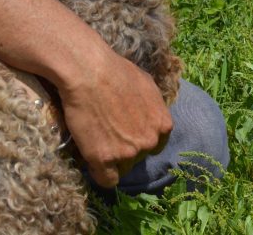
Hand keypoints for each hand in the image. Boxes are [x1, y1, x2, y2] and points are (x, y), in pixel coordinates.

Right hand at [59, 46, 172, 187]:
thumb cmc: (116, 72)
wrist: (89, 72)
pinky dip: (99, 173)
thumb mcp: (148, 86)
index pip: (156, 146)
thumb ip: (153, 107)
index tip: (128, 135)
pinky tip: (93, 161)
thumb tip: (149, 116)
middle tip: (109, 134)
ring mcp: (128, 153)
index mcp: (163, 125)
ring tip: (97, 141)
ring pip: (123, 168)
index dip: (141, 140)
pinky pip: (106, 180)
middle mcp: (149, 142)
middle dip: (126, 149)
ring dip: (112, 159)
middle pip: (139, 158)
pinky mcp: (104, 160)